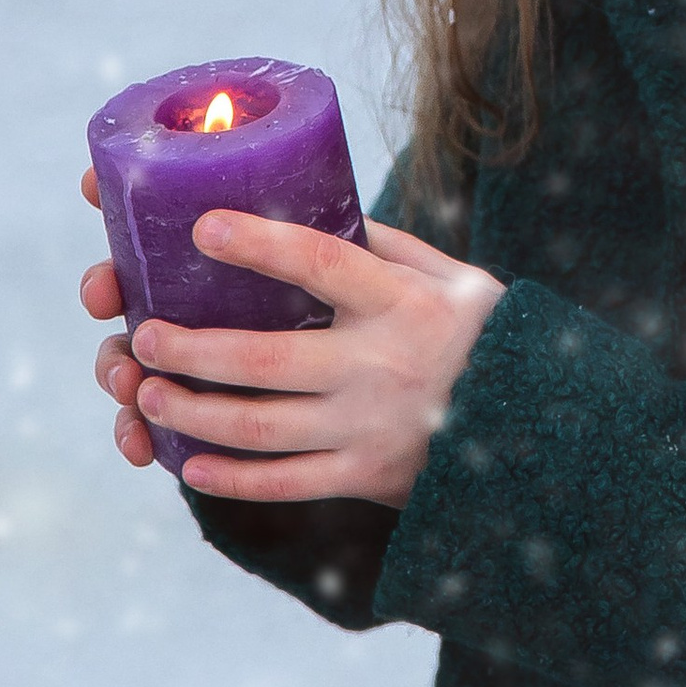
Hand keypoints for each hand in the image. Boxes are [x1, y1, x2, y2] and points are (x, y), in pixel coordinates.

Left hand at [78, 169, 504, 508]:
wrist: (545, 429)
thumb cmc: (484, 336)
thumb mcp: (452, 278)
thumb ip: (384, 247)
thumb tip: (309, 202)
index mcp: (404, 303)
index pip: (321, 264)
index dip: (259, 245)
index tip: (202, 228)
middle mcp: (384, 366)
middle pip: (264, 359)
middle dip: (190, 349)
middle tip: (140, 336)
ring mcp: (373, 429)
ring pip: (259, 427)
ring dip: (192, 412)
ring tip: (147, 394)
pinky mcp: (369, 479)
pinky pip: (285, 483)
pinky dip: (230, 478)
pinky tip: (188, 464)